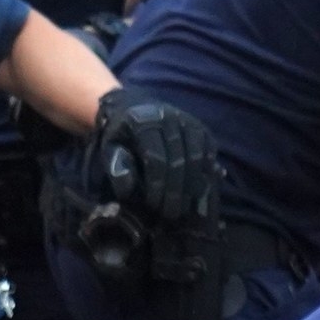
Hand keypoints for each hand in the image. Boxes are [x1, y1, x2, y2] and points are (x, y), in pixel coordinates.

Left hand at [90, 89, 219, 227]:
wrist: (133, 106)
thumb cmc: (121, 135)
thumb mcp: (110, 149)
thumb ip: (116, 168)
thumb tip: (128, 190)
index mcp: (142, 122)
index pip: (156, 159)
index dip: (157, 186)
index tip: (154, 205)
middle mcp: (168, 118)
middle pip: (178, 160)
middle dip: (175, 191)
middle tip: (171, 214)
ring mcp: (187, 121)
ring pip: (196, 157)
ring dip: (191, 186)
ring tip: (185, 206)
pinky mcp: (201, 127)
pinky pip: (208, 151)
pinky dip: (204, 172)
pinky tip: (196, 190)